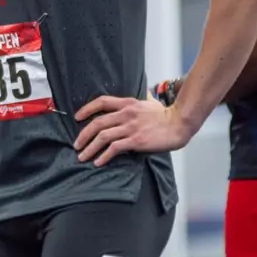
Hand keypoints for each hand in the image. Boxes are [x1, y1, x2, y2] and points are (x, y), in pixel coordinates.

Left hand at [74, 95, 196, 165]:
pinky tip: (98, 162)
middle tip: (77, 145)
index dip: (86, 109)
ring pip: (103, 136)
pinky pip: (115, 148)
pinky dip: (104, 156)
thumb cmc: (166, 115)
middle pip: (97, 122)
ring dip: (90, 148)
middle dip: (83, 135)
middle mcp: (126, 114)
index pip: (101, 102)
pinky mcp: (136, 141)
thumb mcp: (150, 102)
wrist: (180, 123)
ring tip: (83, 157)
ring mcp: (131, 127)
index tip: (77, 117)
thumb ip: (142, 99)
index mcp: (128, 103)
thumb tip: (144, 94)